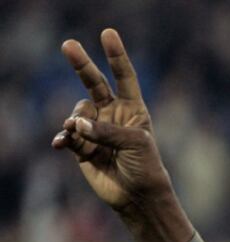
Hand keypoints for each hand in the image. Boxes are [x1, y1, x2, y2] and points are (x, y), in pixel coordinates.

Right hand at [51, 29, 192, 241]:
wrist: (137, 196)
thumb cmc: (145, 168)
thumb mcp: (134, 145)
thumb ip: (106, 131)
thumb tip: (75, 123)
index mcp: (133, 109)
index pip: (124, 77)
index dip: (116, 56)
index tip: (107, 34)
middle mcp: (112, 115)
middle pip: (93, 83)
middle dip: (81, 64)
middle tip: (68, 44)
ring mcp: (95, 129)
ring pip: (76, 114)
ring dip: (74, 121)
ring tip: (75, 133)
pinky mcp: (82, 146)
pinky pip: (67, 135)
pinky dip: (63, 138)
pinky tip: (61, 143)